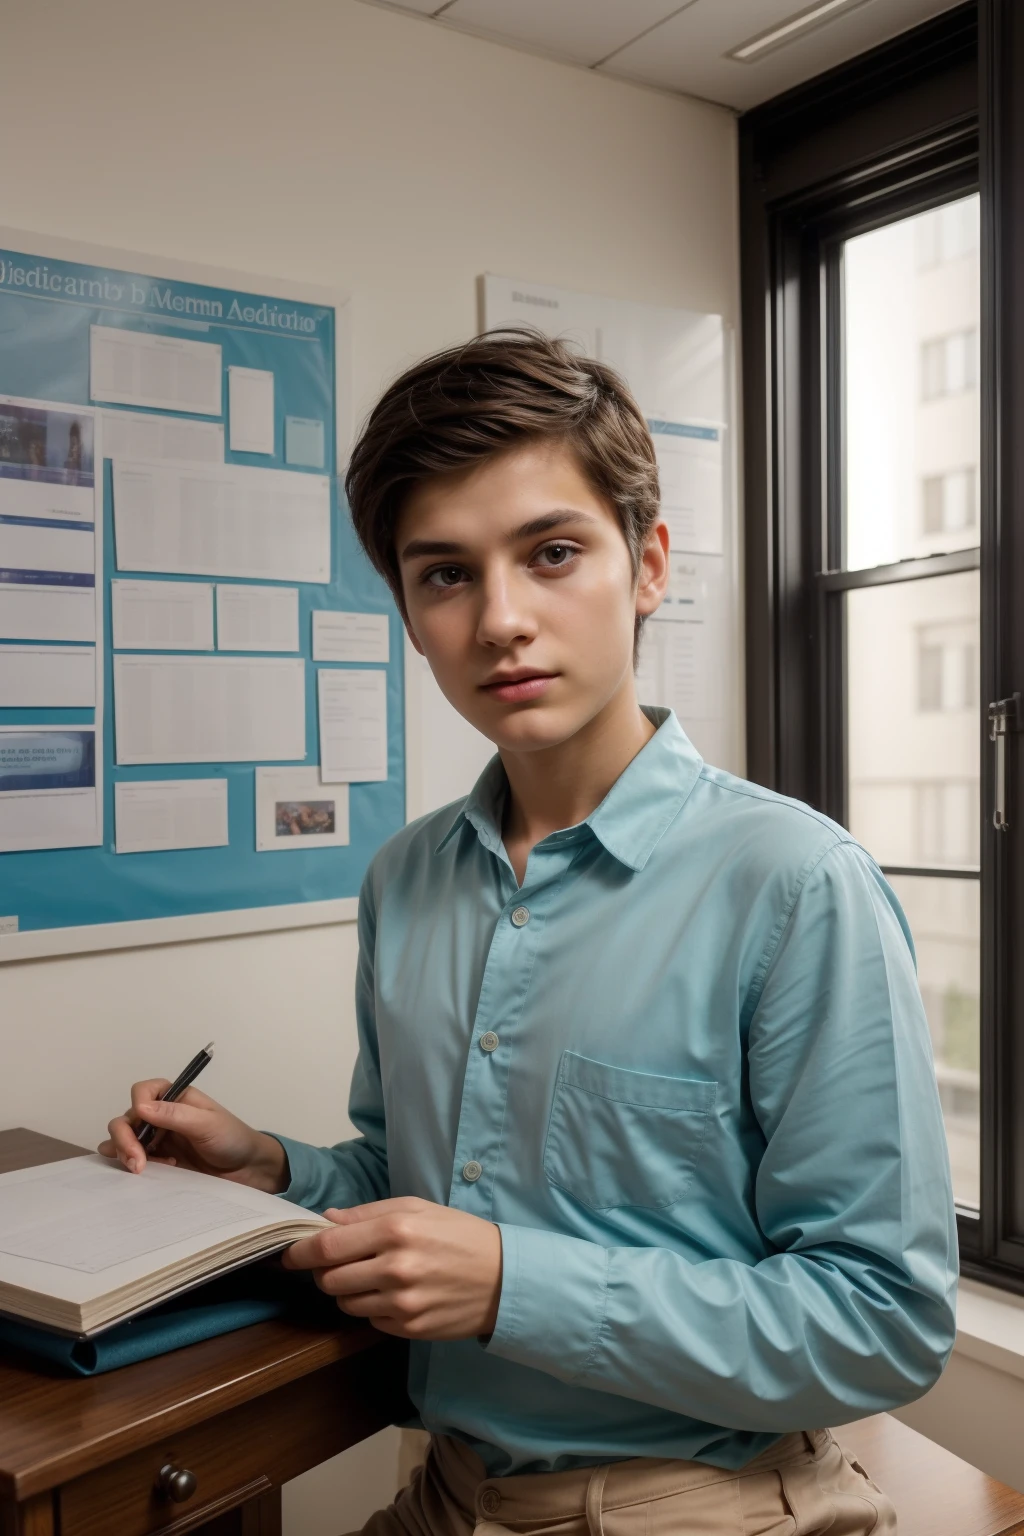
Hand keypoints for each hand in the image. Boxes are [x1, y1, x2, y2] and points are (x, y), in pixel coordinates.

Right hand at [97, 1080, 288, 1193]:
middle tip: (137, 1163)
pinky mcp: (156, 1160)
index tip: (143, 1125)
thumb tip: (140, 1107)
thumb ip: (175, 1115)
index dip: (137, 1106)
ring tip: (139, 1169)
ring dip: (123, 1152)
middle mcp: (161, 1116)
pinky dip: (125, 1163)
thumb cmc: (232, 1139)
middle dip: (124, 1138)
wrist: (244, 1171)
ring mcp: (156, 1139)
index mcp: (175, 1098)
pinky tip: (139, 1172)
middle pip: (126, 1118)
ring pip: (123, 1139)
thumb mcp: (207, 1124)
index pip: (142, 1092)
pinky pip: (130, 1158)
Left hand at [282, 1197, 502, 1340]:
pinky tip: (394, 1294)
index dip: (301, 1251)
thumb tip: (326, 1220)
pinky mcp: (409, 1328)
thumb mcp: (418, 1208)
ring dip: (348, 1291)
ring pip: (346, 1302)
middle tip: (339, 1263)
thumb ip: (368, 1213)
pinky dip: (373, 1307)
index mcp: (395, 1230)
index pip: (327, 1246)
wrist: (504, 1277)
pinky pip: (370, 1319)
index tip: (290, 1253)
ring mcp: (402, 1302)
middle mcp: (395, 1268)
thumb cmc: (460, 1234)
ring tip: (372, 1277)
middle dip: (325, 1272)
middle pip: (329, 1279)